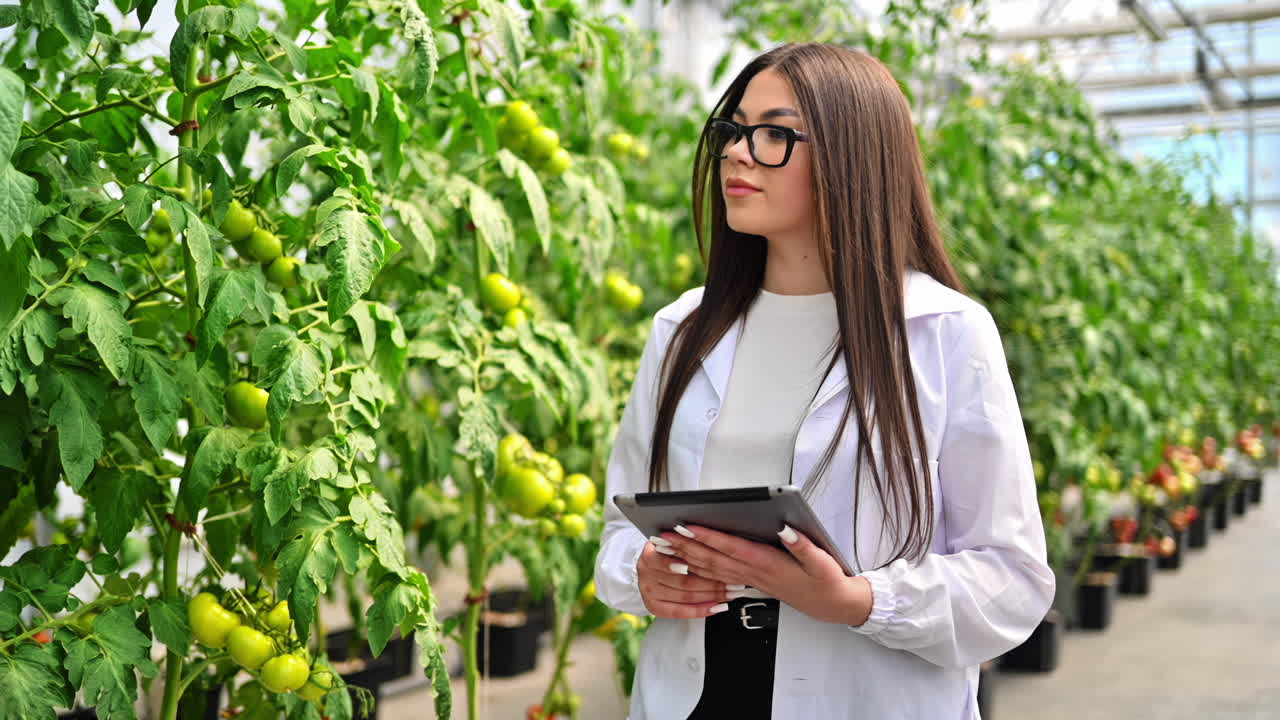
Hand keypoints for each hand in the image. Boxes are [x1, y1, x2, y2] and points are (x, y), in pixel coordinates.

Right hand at [636, 538, 729, 618]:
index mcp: (650, 554)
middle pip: (685, 580)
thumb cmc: (666, 553)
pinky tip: (714, 607)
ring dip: (711, 596)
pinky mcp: (653, 605)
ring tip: (729, 594)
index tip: (721, 564)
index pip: (678, 559)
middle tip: (734, 582)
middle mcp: (646, 573)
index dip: (700, 562)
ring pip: (686, 596)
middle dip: (713, 583)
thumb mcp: (672, 542)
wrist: (650, 567)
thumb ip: (685, 542)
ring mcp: (648, 591)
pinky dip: (699, 610)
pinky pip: (680, 611)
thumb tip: (707, 539)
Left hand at [659, 524, 873, 625]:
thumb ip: (803, 545)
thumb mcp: (822, 562)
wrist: (831, 605)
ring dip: (686, 558)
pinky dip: (698, 569)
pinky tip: (684, 563)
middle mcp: (754, 572)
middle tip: (662, 534)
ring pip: (711, 569)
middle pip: (713, 559)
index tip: (687, 526)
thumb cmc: (826, 581)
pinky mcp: (750, 582)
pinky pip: (717, 577)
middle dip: (686, 546)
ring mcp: (750, 579)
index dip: (708, 537)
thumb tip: (785, 528)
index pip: (731, 548)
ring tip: (665, 546)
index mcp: (768, 564)